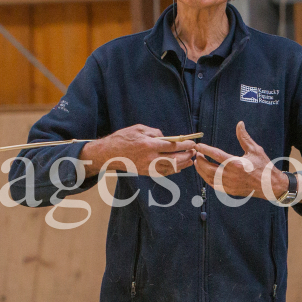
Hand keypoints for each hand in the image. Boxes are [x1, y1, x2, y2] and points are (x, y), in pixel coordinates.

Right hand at [81, 124, 196, 176]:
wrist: (108, 153)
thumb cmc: (122, 138)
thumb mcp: (138, 128)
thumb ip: (154, 132)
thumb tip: (166, 137)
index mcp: (149, 145)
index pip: (173, 146)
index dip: (185, 145)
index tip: (192, 143)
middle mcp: (150, 157)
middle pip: (175, 158)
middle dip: (186, 155)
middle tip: (193, 151)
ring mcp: (148, 166)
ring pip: (170, 168)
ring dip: (182, 164)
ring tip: (190, 160)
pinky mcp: (145, 172)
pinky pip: (162, 173)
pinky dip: (172, 171)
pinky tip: (178, 168)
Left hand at [194, 121, 287, 200]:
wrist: (271, 186)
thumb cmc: (264, 166)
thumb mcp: (255, 150)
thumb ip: (244, 137)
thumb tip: (240, 124)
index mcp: (237, 164)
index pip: (216, 155)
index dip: (205, 149)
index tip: (198, 146)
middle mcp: (231, 175)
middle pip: (208, 168)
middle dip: (200, 160)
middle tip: (197, 154)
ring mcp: (230, 185)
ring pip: (209, 177)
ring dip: (201, 169)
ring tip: (198, 162)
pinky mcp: (230, 191)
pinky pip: (214, 185)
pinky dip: (207, 178)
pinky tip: (205, 172)